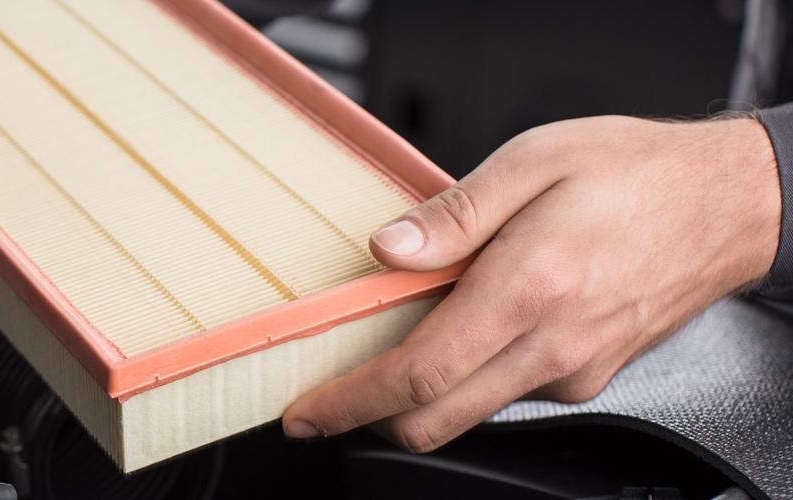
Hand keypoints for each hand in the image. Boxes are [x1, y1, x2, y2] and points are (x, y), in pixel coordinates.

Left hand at [281, 115, 780, 451]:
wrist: (727, 203)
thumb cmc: (637, 174)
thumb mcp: (533, 161)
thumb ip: (452, 214)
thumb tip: (387, 249)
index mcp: (528, 291)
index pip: (419, 375)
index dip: (351, 402)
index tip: (309, 411)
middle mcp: (550, 346)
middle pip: (435, 419)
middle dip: (370, 418)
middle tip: (327, 399)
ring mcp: (572, 371)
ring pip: (470, 410)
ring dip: (421, 392)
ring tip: (400, 339)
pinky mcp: (587, 378)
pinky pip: (507, 392)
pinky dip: (469, 374)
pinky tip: (465, 328)